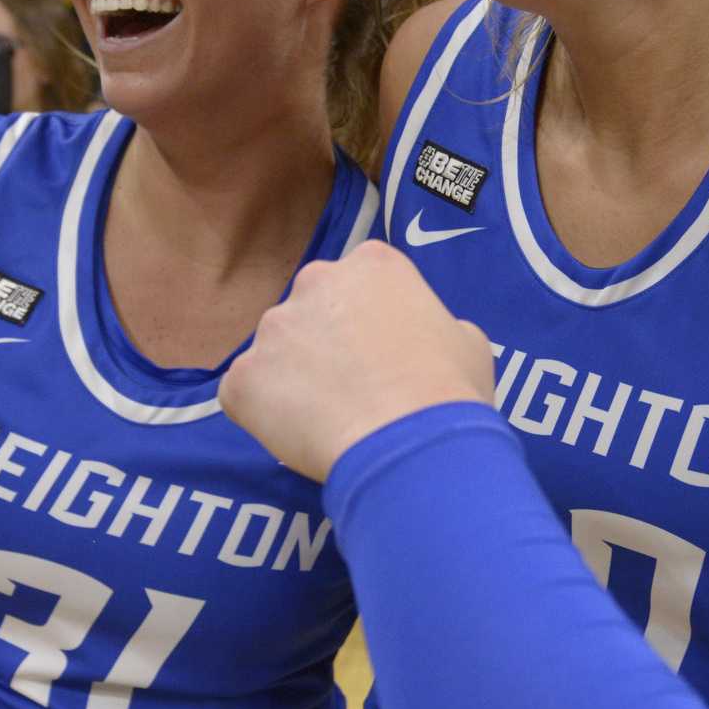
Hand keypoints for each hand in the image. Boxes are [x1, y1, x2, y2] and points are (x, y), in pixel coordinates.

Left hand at [221, 241, 495, 480]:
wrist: (409, 443)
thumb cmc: (449, 391)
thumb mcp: (466, 341)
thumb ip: (430, 324)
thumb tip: (420, 341)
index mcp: (373, 264)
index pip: (362, 284)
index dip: (371, 323)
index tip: (384, 357)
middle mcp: (315, 280)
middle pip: (313, 310)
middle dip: (326, 344)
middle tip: (354, 389)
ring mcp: (273, 328)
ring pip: (278, 353)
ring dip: (295, 379)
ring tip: (329, 421)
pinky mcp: (241, 378)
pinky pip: (246, 395)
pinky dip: (265, 416)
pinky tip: (300, 437)